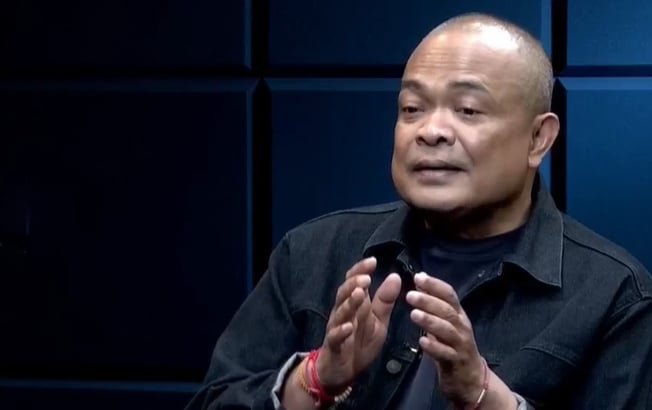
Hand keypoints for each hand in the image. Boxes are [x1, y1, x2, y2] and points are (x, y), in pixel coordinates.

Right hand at [317, 257, 401, 391]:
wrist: (343, 371)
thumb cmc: (360, 342)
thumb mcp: (378, 321)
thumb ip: (385, 300)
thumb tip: (395, 276)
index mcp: (354, 304)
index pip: (354, 281)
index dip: (361, 270)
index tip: (373, 261)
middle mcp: (343, 312)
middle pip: (344, 293)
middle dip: (354, 283)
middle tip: (366, 277)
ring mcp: (336, 327)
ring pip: (340, 312)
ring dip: (349, 303)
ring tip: (360, 293)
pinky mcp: (333, 345)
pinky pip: (335, 336)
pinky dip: (341, 331)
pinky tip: (348, 326)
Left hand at [406, 272, 483, 406]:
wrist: (470, 378)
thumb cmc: (453, 345)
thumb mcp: (445, 322)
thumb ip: (433, 302)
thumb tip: (420, 278)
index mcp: (458, 314)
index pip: (449, 294)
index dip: (434, 285)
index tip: (418, 277)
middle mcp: (462, 326)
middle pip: (447, 310)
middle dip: (429, 301)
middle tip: (409, 295)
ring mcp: (461, 344)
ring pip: (447, 330)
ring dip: (430, 321)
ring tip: (413, 314)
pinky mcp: (457, 361)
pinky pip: (445, 353)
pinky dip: (434, 347)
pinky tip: (422, 341)